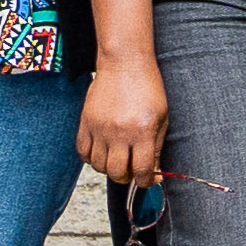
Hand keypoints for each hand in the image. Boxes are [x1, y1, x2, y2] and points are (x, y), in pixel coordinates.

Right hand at [78, 68, 169, 187]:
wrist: (124, 63)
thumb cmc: (148, 88)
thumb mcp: (162, 117)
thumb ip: (157, 147)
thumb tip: (155, 173)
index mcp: (143, 131)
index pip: (142, 170)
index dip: (147, 181)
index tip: (149, 180)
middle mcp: (119, 132)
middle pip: (117, 173)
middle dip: (127, 177)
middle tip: (132, 169)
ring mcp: (99, 128)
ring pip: (99, 166)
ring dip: (109, 168)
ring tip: (118, 158)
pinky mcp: (86, 122)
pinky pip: (83, 152)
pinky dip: (92, 158)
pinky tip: (102, 151)